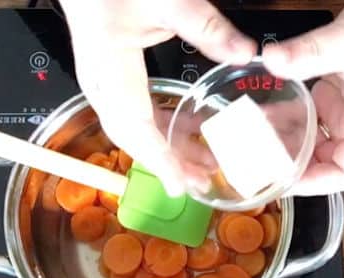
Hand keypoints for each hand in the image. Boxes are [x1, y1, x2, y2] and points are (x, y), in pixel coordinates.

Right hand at [60, 0, 255, 194]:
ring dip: (166, 150)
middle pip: (132, 136)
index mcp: (108, 63)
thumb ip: (207, 27)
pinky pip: (135, 114)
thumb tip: (244, 54)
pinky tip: (187, 134)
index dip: (160, 159)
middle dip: (166, 163)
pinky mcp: (111, 78)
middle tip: (199, 184)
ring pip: (134, 129)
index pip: (136, 125)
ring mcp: (102, 81)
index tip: (180, 184)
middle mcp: (99, 80)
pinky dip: (161, 130)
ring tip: (200, 167)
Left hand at [262, 0, 343, 194]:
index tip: (287, 182)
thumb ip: (309, 53)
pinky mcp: (331, 97)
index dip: (317, 183)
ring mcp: (343, 112)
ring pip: (310, 141)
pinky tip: (261, 114)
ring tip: (253, 143)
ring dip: (284, 142)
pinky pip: (304, 116)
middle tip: (259, 163)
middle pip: (322, 161)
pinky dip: (284, 118)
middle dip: (291, 165)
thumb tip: (271, 60)